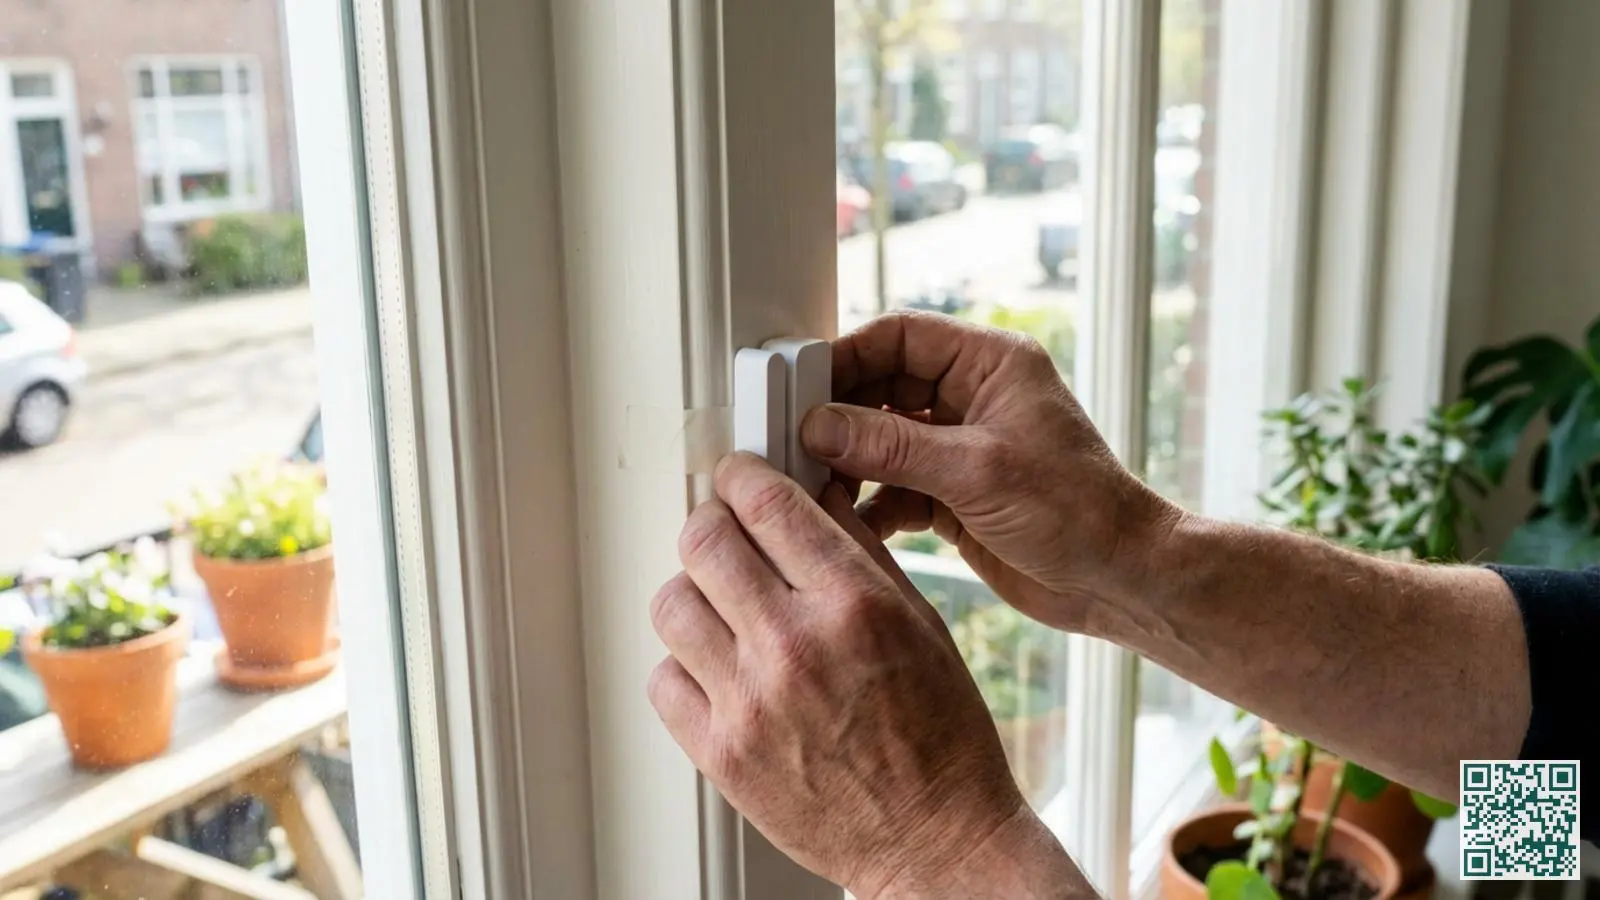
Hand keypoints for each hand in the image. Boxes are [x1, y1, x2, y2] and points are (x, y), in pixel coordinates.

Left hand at [647, 453, 1076, 898]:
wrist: (934, 839)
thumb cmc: (940, 737)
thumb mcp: (921, 623)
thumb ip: (858, 553)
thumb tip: (811, 496)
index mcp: (854, 605)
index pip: (766, 503)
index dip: (742, 477)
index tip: (738, 479)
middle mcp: (795, 646)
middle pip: (703, 541)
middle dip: (712, 524)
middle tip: (726, 535)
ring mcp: (750, 702)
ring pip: (671, 604)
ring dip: (694, 594)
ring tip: (724, 609)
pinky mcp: (721, 753)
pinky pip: (663, 679)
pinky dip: (684, 666)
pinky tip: (720, 670)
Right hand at [800, 310, 1179, 634]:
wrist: (1120, 580)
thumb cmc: (1079, 512)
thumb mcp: (976, 471)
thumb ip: (892, 445)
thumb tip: (820, 424)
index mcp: (991, 365)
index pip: (900, 336)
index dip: (847, 357)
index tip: (802, 387)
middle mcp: (973, 398)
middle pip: (881, 386)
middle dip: (839, 416)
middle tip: (795, 441)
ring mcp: (961, 447)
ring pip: (882, 439)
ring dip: (849, 464)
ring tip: (815, 486)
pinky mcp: (953, 494)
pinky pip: (893, 486)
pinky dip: (869, 503)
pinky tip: (850, 523)